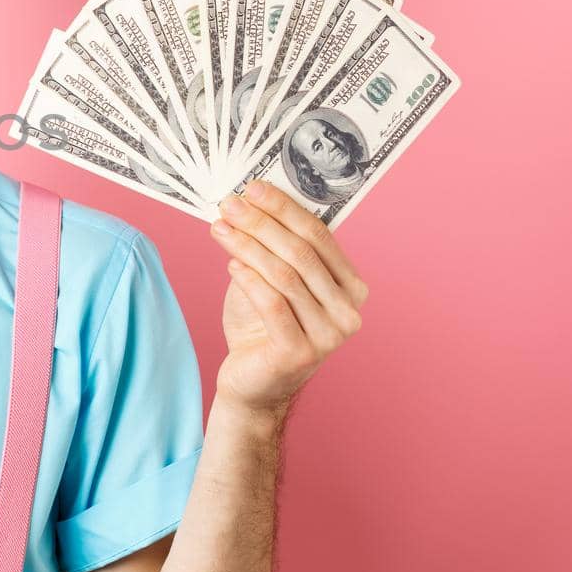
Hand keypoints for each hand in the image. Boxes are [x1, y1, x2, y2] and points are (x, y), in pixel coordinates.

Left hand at [208, 180, 369, 415]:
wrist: (252, 383)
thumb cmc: (261, 326)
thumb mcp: (268, 280)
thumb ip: (269, 248)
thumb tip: (247, 202)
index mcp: (350, 288)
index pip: (320, 236)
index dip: (285, 209)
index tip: (253, 188)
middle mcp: (348, 312)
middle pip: (302, 253)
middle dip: (262, 223)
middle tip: (230, 204)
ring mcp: (329, 336)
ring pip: (286, 276)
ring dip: (248, 247)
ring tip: (221, 229)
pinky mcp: (300, 353)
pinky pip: (273, 304)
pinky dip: (250, 280)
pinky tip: (231, 264)